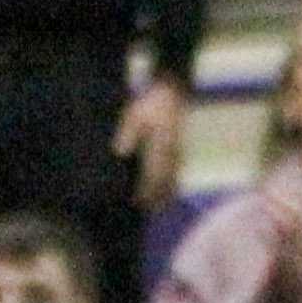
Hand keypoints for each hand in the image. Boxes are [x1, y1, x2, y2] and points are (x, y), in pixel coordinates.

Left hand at [114, 73, 188, 209]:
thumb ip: (127, 133)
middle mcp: (172, 150)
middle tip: (146, 211)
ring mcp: (178, 149)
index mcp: (160, 145)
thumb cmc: (149, 104)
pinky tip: (169, 191)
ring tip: (158, 208)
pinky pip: (178, 169)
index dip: (146, 190)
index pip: (153, 174)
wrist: (171, 91)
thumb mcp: (133, 115)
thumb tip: (120, 151)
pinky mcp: (180, 146)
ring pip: (174, 176)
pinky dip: (173, 182)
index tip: (137, 203)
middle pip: (166, 180)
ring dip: (167, 193)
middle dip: (156, 197)